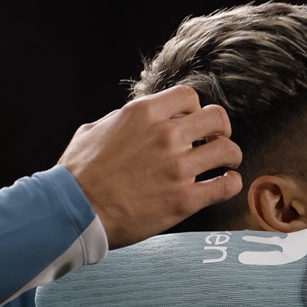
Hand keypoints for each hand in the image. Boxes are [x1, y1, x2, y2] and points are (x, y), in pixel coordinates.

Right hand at [57, 85, 243, 246]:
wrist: (74, 210)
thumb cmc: (78, 174)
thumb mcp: (94, 131)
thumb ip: (120, 121)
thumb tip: (131, 120)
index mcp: (143, 114)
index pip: (188, 96)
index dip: (194, 109)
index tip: (192, 123)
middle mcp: (166, 135)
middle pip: (217, 117)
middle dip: (221, 129)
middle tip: (216, 140)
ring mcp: (178, 167)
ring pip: (229, 150)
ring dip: (231, 156)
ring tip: (226, 164)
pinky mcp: (185, 199)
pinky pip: (227, 185)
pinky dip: (232, 184)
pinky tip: (226, 184)